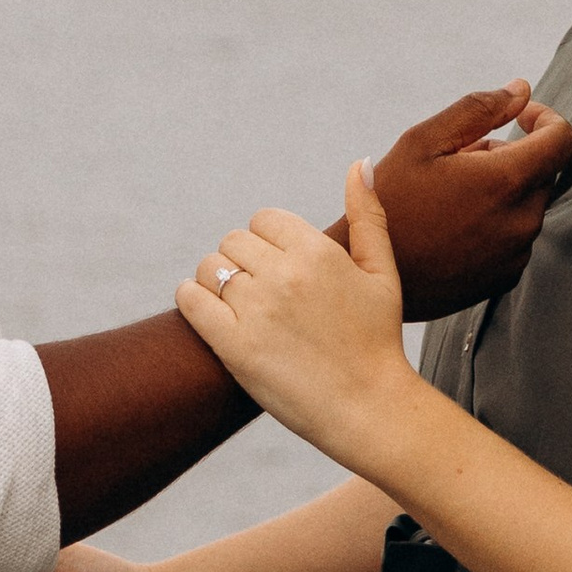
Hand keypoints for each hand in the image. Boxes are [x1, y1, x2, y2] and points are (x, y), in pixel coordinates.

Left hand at [176, 166, 417, 468]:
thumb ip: (367, 215)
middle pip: (233, 242)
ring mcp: (257, 310)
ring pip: (210, 267)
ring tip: (234, 303)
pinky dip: (190, 298)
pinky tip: (202, 308)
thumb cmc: (378, 340)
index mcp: (317, 251)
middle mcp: (284, 274)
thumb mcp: (381, 272)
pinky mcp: (234, 346)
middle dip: (242, 261)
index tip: (276, 266)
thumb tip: (357, 163)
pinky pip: (191, 300)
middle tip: (256, 290)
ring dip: (215, 280)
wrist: (370, 408)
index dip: (267, 241)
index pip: (264, 220)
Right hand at [370, 83, 571, 317]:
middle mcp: (523, 221)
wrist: (371, 273)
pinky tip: (453, 224)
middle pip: (542, 171)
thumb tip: (522, 90)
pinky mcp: (505, 277)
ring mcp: (516, 254)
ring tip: (450, 194)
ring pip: (527, 203)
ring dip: (502, 189)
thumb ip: (479, 109)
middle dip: (511, 155)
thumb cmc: (391, 200)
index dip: (546, 119)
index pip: (563, 140)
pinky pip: (516, 236)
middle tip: (459, 159)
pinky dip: (497, 220)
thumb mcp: (425, 141)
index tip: (519, 117)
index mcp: (507, 181)